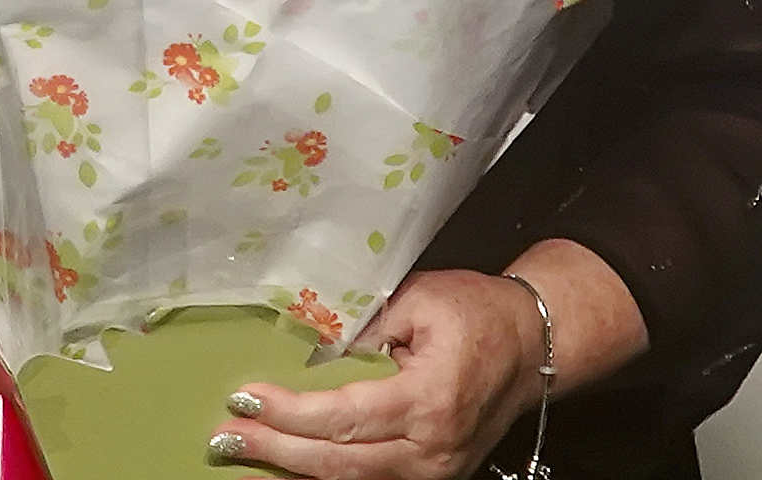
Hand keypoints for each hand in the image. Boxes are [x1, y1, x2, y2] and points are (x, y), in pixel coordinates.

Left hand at [216, 263, 595, 477]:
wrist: (536, 343)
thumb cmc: (477, 312)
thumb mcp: (418, 300)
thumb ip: (363, 328)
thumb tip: (308, 349)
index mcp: (429, 400)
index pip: (345, 416)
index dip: (290, 412)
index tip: (244, 396)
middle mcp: (433, 448)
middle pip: (342, 461)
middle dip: (278, 450)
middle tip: (225, 437)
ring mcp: (436, 470)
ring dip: (294, 473)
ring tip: (242, 460)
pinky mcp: (433, 474)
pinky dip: (327, 476)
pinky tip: (289, 471)